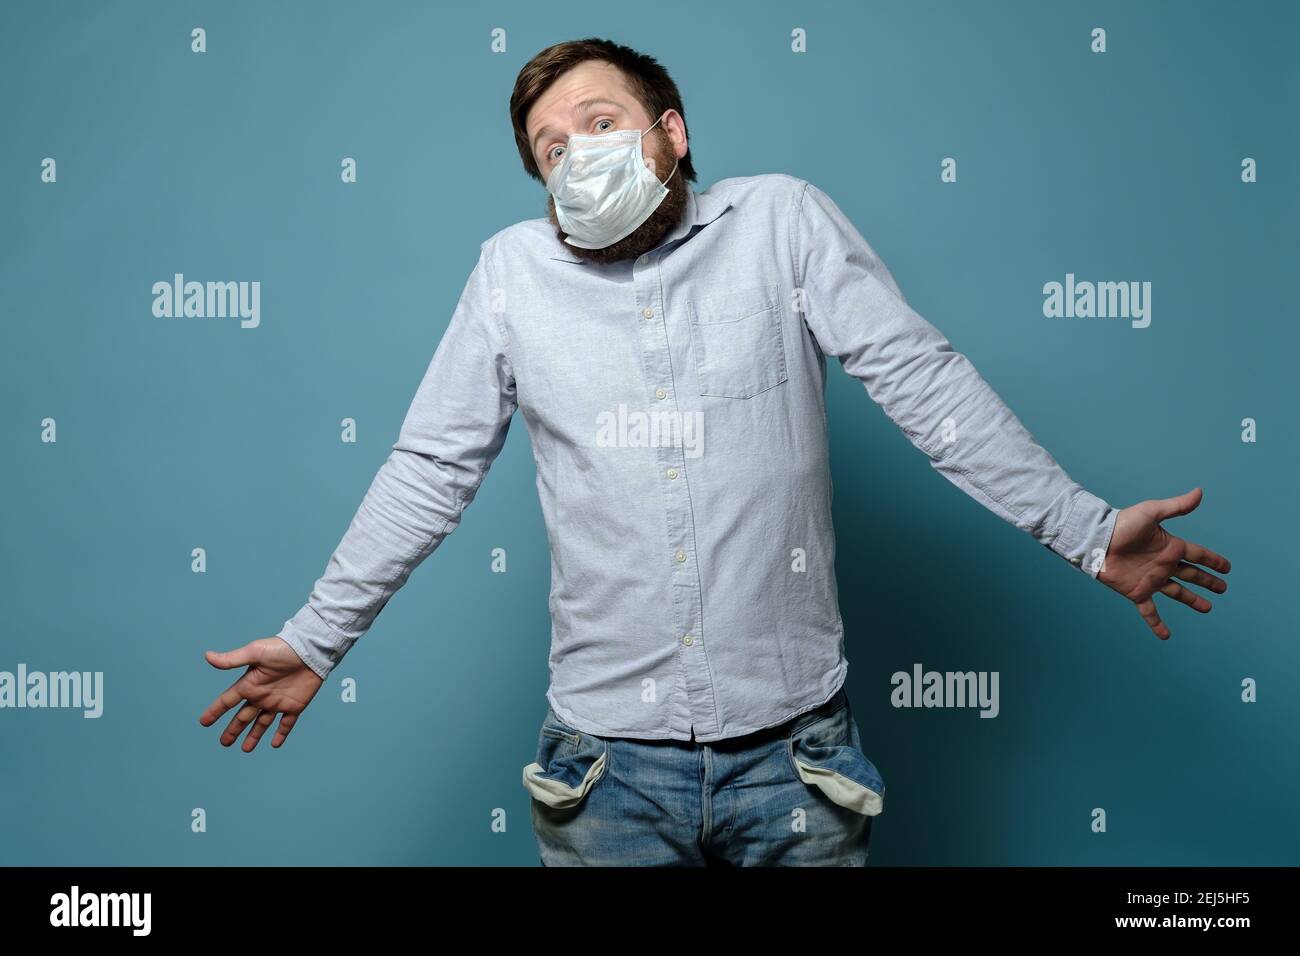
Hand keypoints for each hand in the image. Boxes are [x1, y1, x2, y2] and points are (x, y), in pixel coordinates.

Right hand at [199, 637, 323, 750]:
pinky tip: (274, 744)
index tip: (203, 723)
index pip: (227, 701)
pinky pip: (286, 724)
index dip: (215, 711)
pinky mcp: (295, 706)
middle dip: (233, 730)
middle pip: (243, 717)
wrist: (310, 650)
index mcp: (249, 684)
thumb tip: (208, 656)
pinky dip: (281, 734)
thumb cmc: (282, 648)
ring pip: (262, 723)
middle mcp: (261, 695)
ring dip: (253, 736)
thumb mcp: (255, 653)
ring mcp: (278, 702)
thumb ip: (232, 659)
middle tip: (224, 743)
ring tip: (245, 749)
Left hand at [1096, 487, 1230, 639]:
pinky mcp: (1137, 592)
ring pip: (1177, 592)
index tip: (1227, 567)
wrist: (1095, 541)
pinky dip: (1157, 623)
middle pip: (1192, 575)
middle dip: (1207, 581)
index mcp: (1170, 547)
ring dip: (1192, 600)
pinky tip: (1166, 635)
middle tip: (1223, 588)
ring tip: (1207, 608)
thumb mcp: (1151, 513)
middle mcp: (1163, 564)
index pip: (1198, 555)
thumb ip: (1176, 506)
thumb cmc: (1121, 524)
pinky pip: (1149, 611)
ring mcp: (1151, 579)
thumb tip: (1199, 492)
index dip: (1213, 561)